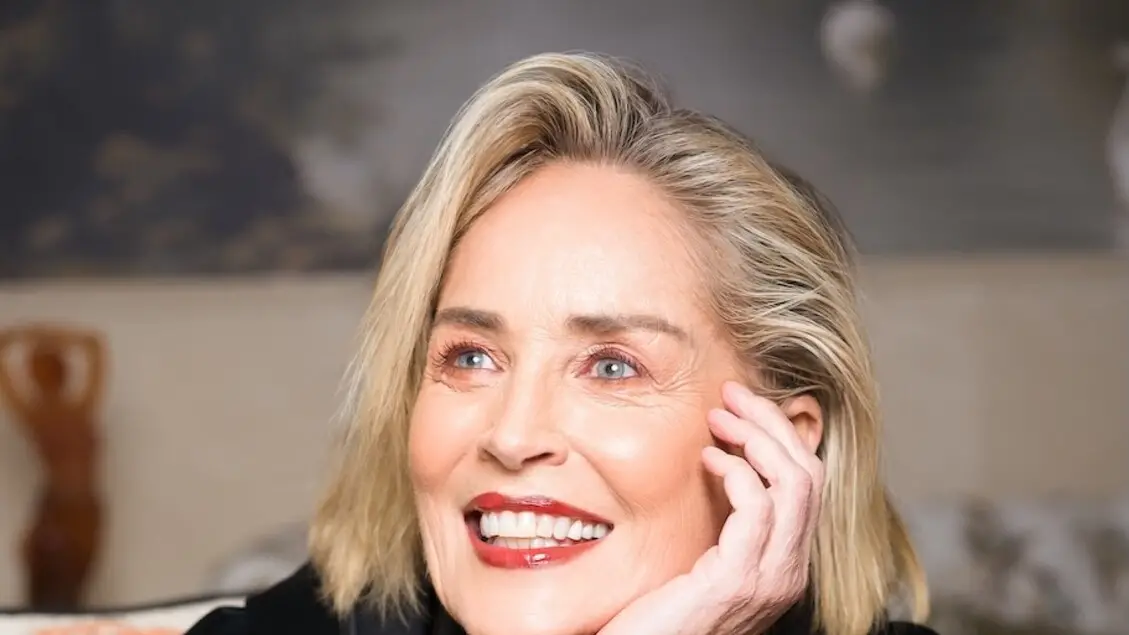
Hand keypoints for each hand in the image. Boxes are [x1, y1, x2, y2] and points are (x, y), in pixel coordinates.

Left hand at [598, 382, 823, 634]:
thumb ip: (725, 524)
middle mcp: (788, 573)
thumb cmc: (659, 613)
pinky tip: (707, 458)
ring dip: (757, 436)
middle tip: (734, 393)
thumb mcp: (703, 560)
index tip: (743, 406)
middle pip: (810, 474)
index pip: (808, 485)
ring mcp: (769, 579)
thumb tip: (719, 461)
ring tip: (719, 417)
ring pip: (795, 483)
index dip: (781, 436)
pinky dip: (735, 470)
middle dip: (774, 423)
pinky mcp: (737, 581)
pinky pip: (757, 506)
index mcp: (784, 564)